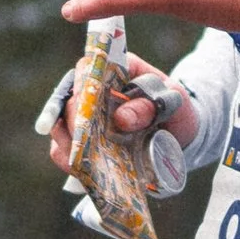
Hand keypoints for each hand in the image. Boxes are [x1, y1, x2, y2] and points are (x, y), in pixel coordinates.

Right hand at [46, 51, 197, 173]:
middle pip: (69, 100)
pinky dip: (69, 161)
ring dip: (68, 143)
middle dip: (74, 120)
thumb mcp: (173, 102)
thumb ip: (152, 105)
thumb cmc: (176, 111)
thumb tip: (121, 118)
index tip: (85, 105)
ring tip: (82, 159)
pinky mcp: (82, 142)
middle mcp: (93, 91)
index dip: (83, 85)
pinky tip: (81, 170)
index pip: (88, 69)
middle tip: (85, 139)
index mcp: (116, 70)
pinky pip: (64, 150)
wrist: (179, 137)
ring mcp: (84, 117)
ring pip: (60, 127)